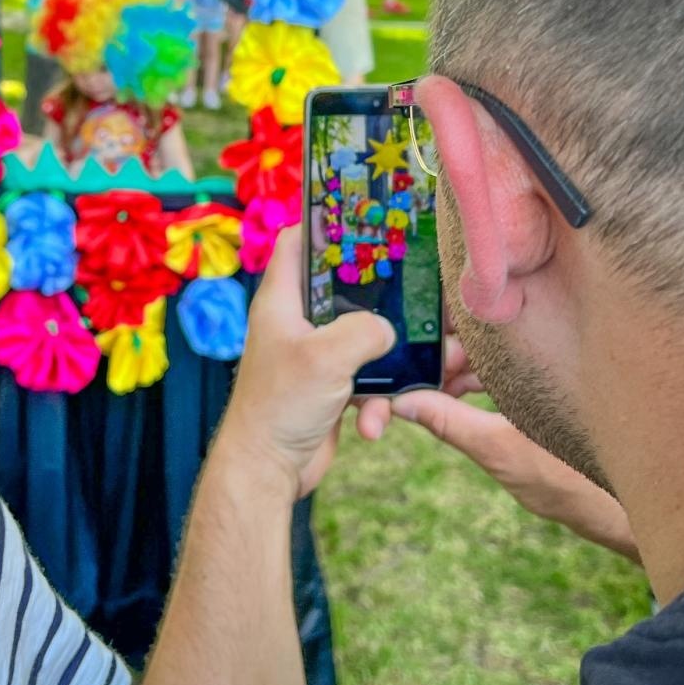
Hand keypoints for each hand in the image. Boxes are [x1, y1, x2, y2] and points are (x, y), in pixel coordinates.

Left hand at [216, 230, 395, 500]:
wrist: (267, 469)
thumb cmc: (280, 406)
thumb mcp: (327, 357)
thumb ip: (365, 330)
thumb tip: (388, 330)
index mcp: (282, 300)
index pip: (299, 241)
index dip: (327, 222)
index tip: (367, 216)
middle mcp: (297, 321)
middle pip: (344, 288)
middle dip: (382, 294)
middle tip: (416, 289)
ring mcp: (315, 354)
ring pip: (366, 338)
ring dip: (387, 363)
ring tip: (404, 380)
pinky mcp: (331, 385)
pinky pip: (368, 380)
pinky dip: (375, 402)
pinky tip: (371, 424)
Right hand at [357, 336, 638, 561]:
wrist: (631, 512)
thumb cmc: (578, 482)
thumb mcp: (500, 451)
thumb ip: (450, 421)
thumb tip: (403, 401)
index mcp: (542, 345)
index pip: (483, 312)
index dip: (445, 324)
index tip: (418, 348)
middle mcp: (551, 343)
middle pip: (484, 328)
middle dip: (446, 350)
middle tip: (420, 379)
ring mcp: (553, 362)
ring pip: (492, 349)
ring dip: (459, 367)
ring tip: (434, 393)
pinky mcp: (554, 381)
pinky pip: (506, 364)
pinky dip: (478, 378)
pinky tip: (459, 397)